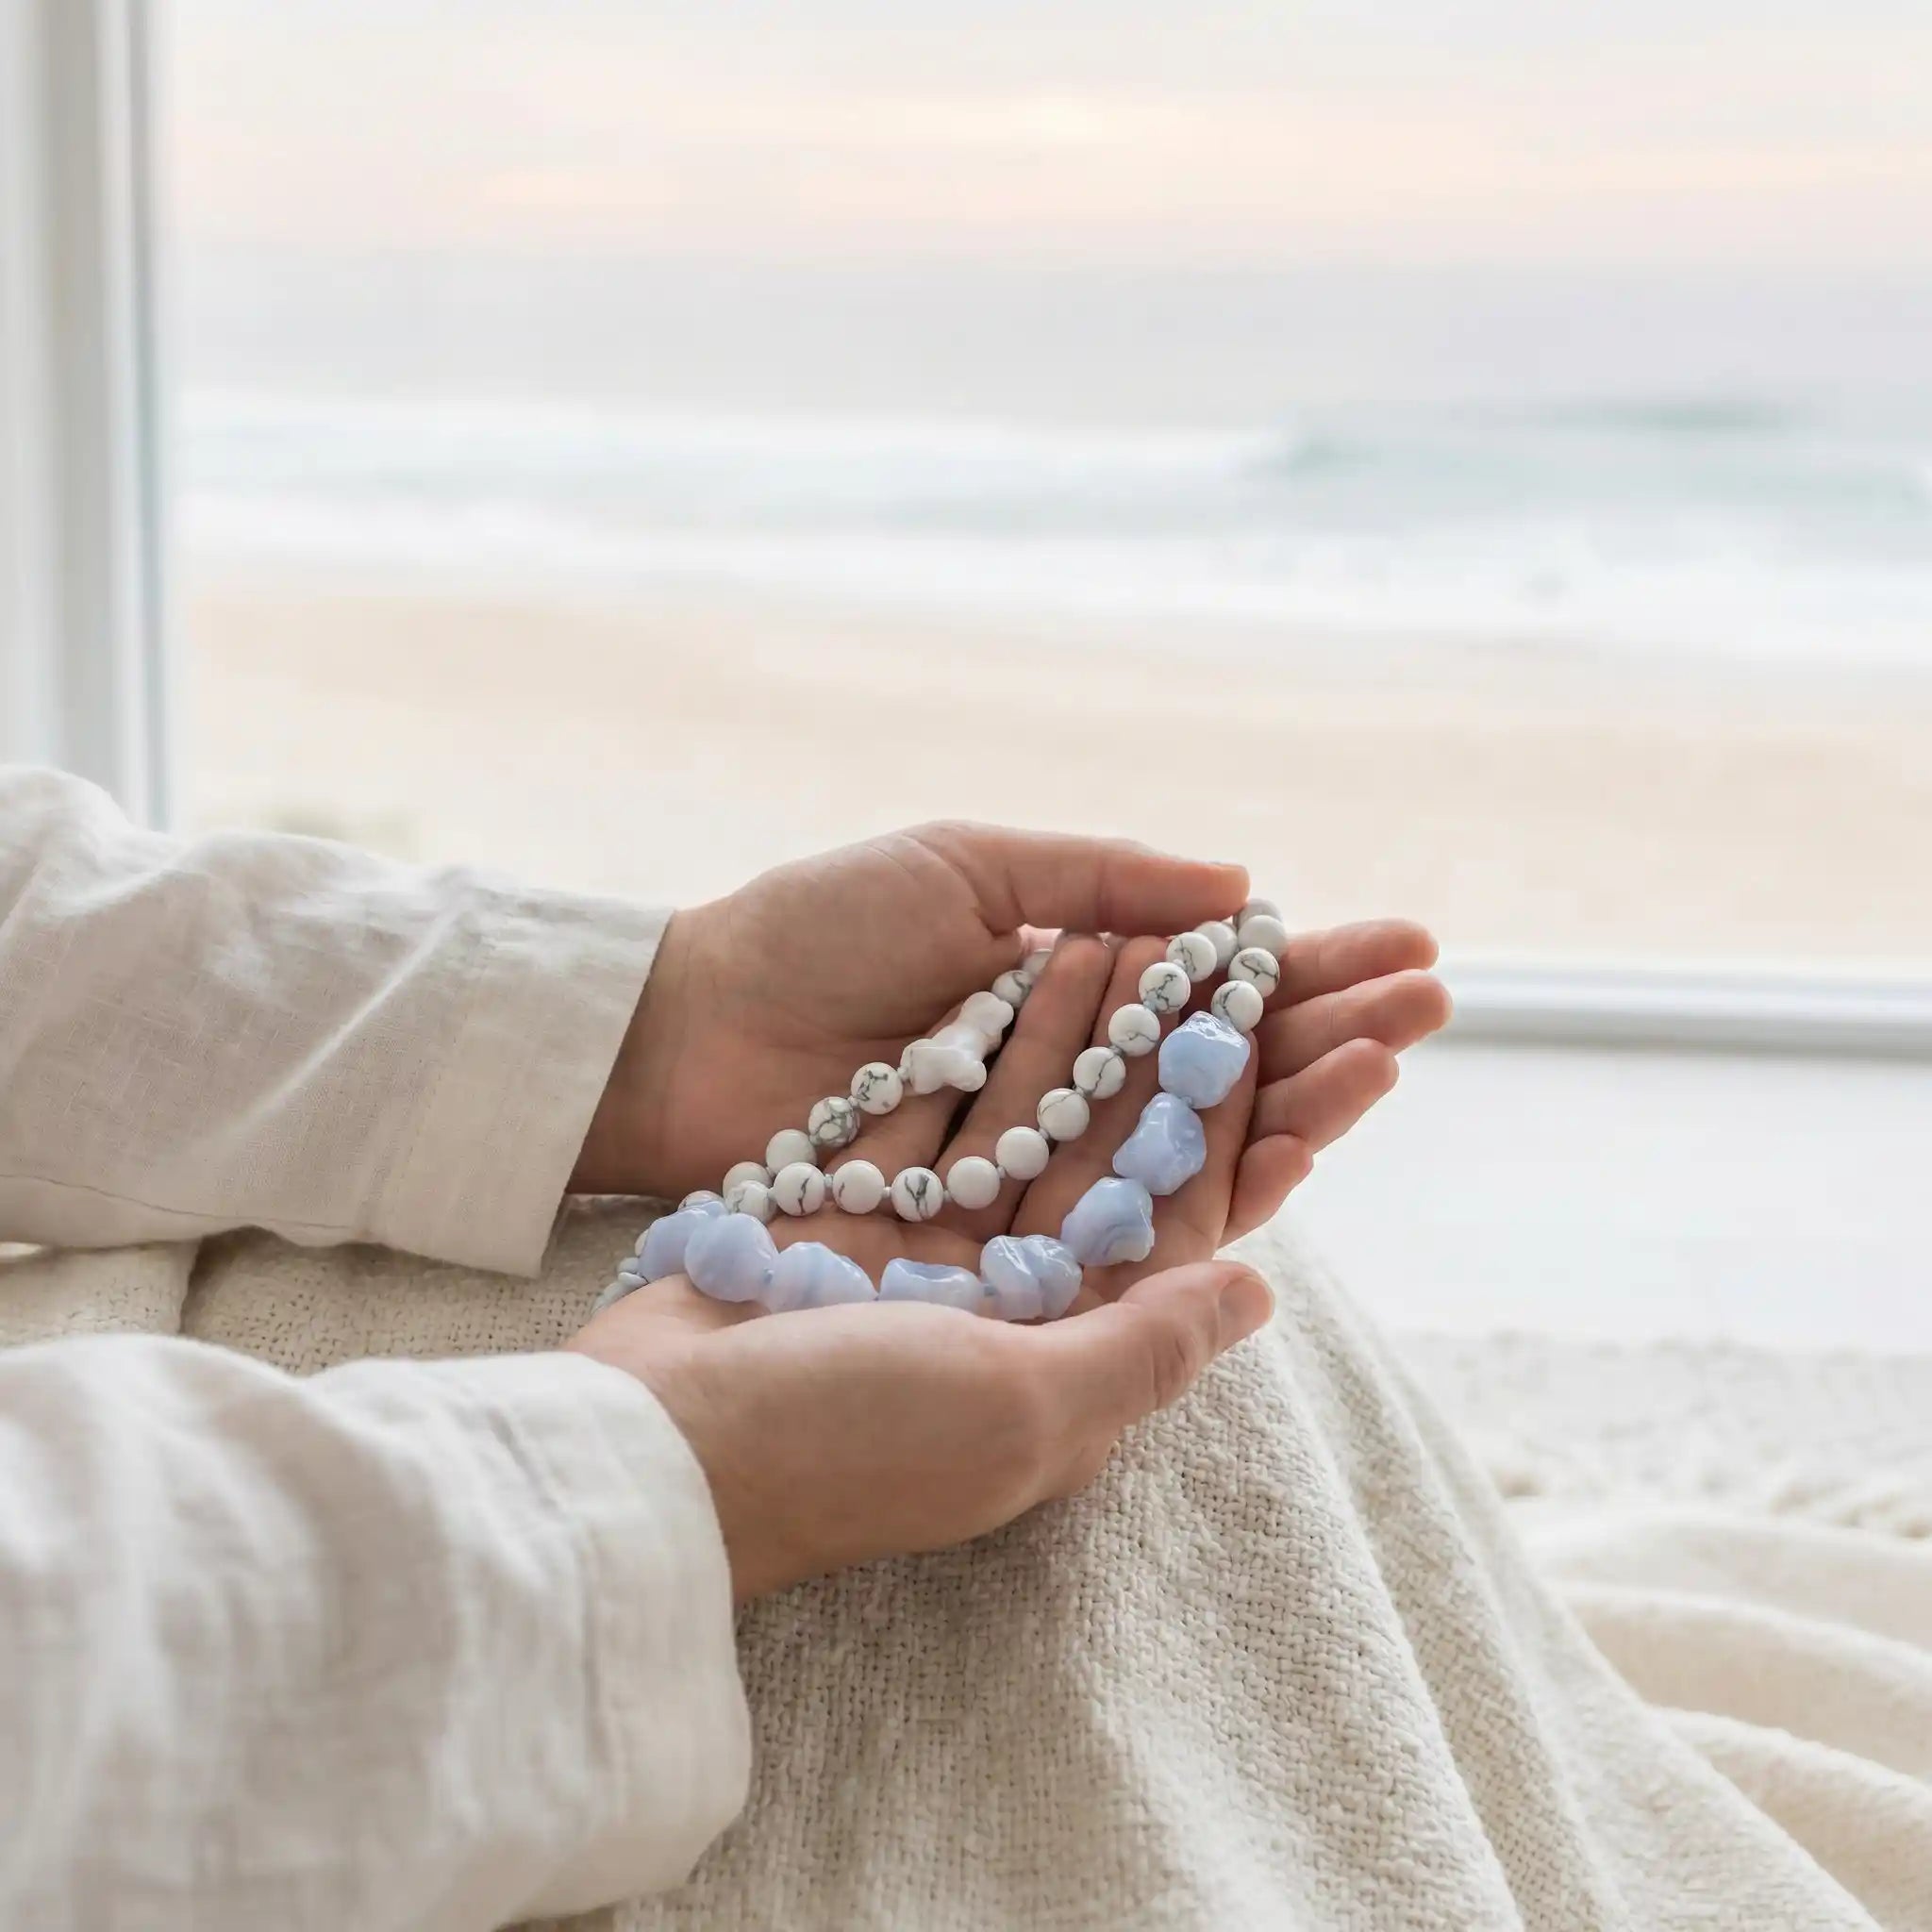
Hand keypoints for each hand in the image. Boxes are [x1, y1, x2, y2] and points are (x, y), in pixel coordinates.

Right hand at [569, 921, 1448, 1598]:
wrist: (650, 1444)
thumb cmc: (846, 1439)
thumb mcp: (1019, 1408)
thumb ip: (1144, 1347)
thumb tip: (1258, 1289)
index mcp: (1064, 1366)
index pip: (1173, 1230)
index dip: (1230, 1127)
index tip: (1268, 1028)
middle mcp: (1007, 1311)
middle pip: (1108, 1168)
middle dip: (1162, 1066)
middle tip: (1209, 961)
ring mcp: (925, 1263)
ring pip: (1021, 1128)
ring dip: (1070, 1040)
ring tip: (1116, 940)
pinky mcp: (850, 1220)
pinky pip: (932, 1118)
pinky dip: (972, 1050)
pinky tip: (1010, 968)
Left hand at [572, 821, 1446, 1242]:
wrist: (691, 1033)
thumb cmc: (814, 934)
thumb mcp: (964, 866)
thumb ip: (1098, 877)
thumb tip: (1242, 888)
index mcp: (1069, 984)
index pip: (1217, 986)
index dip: (1309, 970)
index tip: (1407, 947)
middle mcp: (1075, 1078)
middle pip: (1231, 1065)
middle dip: (1333, 1031)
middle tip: (1434, 1003)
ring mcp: (1051, 1158)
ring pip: (1202, 1138)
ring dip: (1302, 1100)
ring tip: (1393, 1059)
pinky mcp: (1014, 1230)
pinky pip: (1135, 1211)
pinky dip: (1218, 1181)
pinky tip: (1300, 1146)